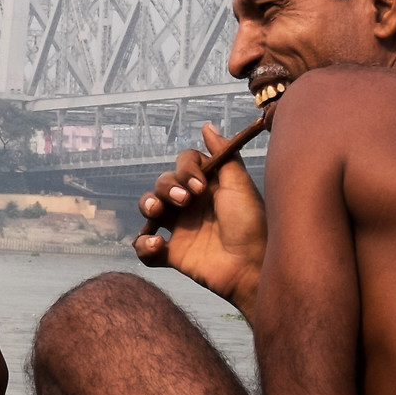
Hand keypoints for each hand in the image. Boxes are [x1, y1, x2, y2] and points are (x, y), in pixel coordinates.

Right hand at [134, 122, 266, 310]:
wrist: (251, 267)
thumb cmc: (252, 225)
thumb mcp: (241, 186)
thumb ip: (223, 155)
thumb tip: (205, 126)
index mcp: (208, 186)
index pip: (184, 164)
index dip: (185, 169)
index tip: (198, 184)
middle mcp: (192, 204)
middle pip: (162, 183)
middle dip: (166, 188)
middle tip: (184, 201)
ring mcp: (180, 229)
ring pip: (149, 209)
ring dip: (147, 205)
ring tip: (156, 215)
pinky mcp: (173, 254)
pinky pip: (145, 247)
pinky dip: (143, 244)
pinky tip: (156, 245)